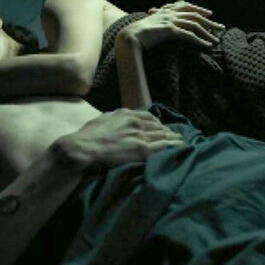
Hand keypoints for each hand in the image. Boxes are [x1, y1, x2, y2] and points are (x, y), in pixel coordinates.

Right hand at [52, 108, 185, 170]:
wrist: (83, 148)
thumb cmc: (86, 137)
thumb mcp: (100, 121)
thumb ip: (111, 120)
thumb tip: (113, 122)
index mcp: (125, 114)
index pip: (148, 117)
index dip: (157, 123)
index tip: (161, 127)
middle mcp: (135, 122)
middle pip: (158, 126)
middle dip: (168, 131)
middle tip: (176, 136)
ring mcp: (140, 135)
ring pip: (163, 135)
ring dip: (174, 139)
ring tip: (182, 142)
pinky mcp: (142, 149)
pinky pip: (163, 147)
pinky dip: (174, 146)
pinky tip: (181, 148)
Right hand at [123, 2, 224, 49]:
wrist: (129, 37)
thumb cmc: (138, 34)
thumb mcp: (151, 25)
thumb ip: (160, 24)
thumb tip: (165, 28)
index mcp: (166, 10)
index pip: (186, 6)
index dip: (199, 9)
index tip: (209, 13)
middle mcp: (170, 13)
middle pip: (195, 15)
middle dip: (210, 21)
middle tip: (221, 27)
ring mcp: (170, 21)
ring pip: (194, 25)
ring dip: (208, 33)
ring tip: (217, 40)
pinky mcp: (170, 30)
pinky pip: (189, 35)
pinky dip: (200, 41)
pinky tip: (207, 46)